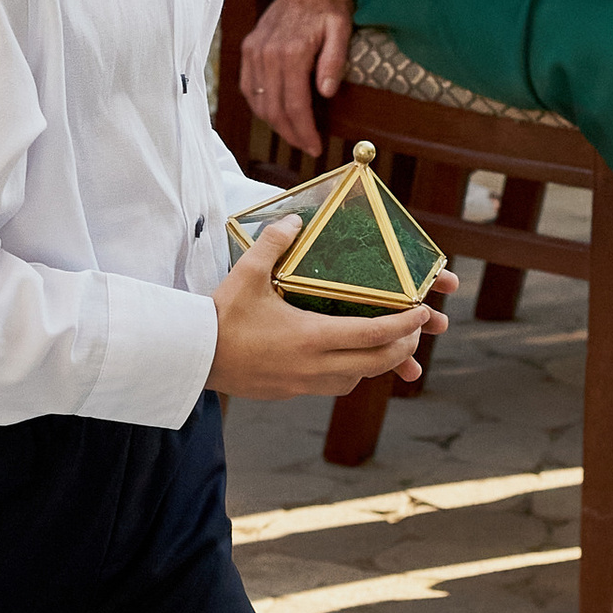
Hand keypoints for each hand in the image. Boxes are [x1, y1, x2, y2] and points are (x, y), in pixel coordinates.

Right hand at [212, 215, 448, 399]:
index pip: (372, 334)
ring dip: (375, 363)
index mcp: (310, 336)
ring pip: (355, 379)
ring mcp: (301, 383)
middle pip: (374, 363)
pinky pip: (332, 387)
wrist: (192, 357)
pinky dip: (349, 373)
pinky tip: (346, 359)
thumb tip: (295, 220)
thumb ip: (273, 243)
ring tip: (385, 344)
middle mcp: (312, 365)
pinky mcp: (289, 392)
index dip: (403, 325)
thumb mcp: (246, 273)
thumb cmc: (220, 315)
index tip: (421, 313)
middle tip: (413, 331)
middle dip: (400, 347)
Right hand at [239, 0, 354, 159]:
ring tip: (293, 133)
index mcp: (292, 52)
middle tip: (306, 146)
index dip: (304, 131)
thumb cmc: (328, 5)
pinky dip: (258, 105)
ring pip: (258, 102)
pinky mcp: (248, 49)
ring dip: (274, 123)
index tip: (315, 147)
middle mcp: (267, 54)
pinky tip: (273, 113)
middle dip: (291, 134)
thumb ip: (333, 61)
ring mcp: (254, 52)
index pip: (294, 105)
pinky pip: (246, 87)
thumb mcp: (341, 29)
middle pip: (274, 109)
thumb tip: (326, 93)